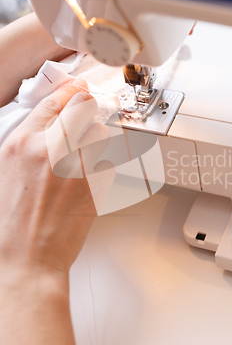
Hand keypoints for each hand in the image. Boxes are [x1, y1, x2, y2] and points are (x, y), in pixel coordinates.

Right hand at [0, 79, 112, 287]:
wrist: (27, 257)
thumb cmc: (10, 222)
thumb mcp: (4, 171)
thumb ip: (25, 144)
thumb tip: (46, 128)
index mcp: (22, 143)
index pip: (54, 102)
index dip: (70, 91)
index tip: (79, 88)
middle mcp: (51, 149)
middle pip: (84, 107)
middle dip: (88, 107)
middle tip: (88, 113)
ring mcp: (77, 166)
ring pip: (102, 132)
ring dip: (97, 137)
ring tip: (87, 152)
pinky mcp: (96, 186)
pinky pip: (109, 162)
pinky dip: (102, 166)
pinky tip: (89, 178)